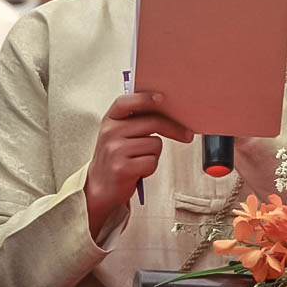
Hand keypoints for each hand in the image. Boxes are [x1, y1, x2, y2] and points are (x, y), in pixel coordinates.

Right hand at [84, 93, 191, 237]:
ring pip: (155, 144)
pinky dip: (151, 167)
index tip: (162, 98)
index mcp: (110, 120)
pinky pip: (152, 161)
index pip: (126, 102)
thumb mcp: (118, 135)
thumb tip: (168, 112)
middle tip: (187, 135)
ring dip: (155, 154)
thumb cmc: (116, 158)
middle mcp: (110, 132)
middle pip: (153, 122)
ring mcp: (115, 150)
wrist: (99, 189)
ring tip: (140, 160)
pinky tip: (139, 170)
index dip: (144, 98)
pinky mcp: (122, 168)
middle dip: (174, 129)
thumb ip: (135, 121)